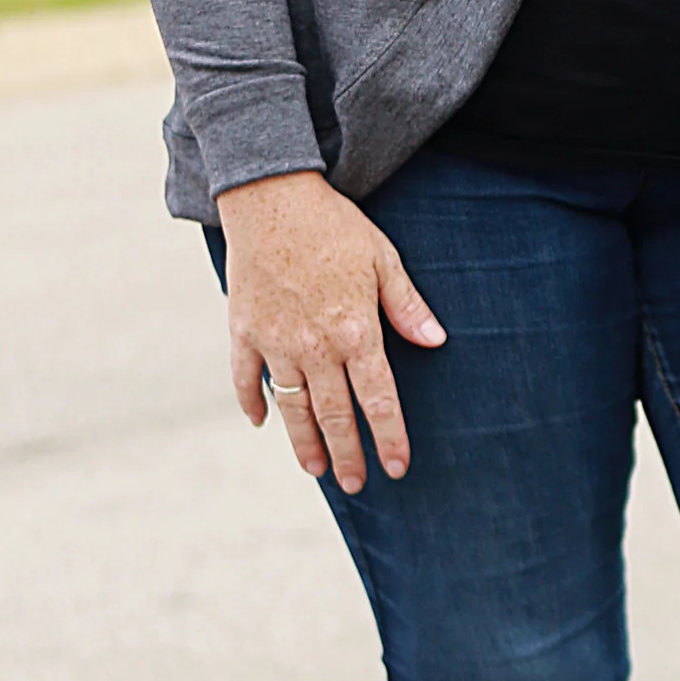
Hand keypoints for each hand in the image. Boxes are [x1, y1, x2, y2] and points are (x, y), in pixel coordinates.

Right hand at [219, 168, 445, 493]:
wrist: (269, 196)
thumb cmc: (333, 224)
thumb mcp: (383, 257)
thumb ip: (407, 305)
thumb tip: (436, 340)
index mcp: (355, 330)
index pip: (379, 398)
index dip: (390, 436)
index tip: (397, 467)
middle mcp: (315, 345)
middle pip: (334, 414)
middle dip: (348, 453)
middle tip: (357, 484)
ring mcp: (275, 341)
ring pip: (292, 406)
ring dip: (304, 442)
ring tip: (317, 470)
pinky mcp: (243, 329)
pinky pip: (246, 378)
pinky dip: (253, 403)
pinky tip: (262, 423)